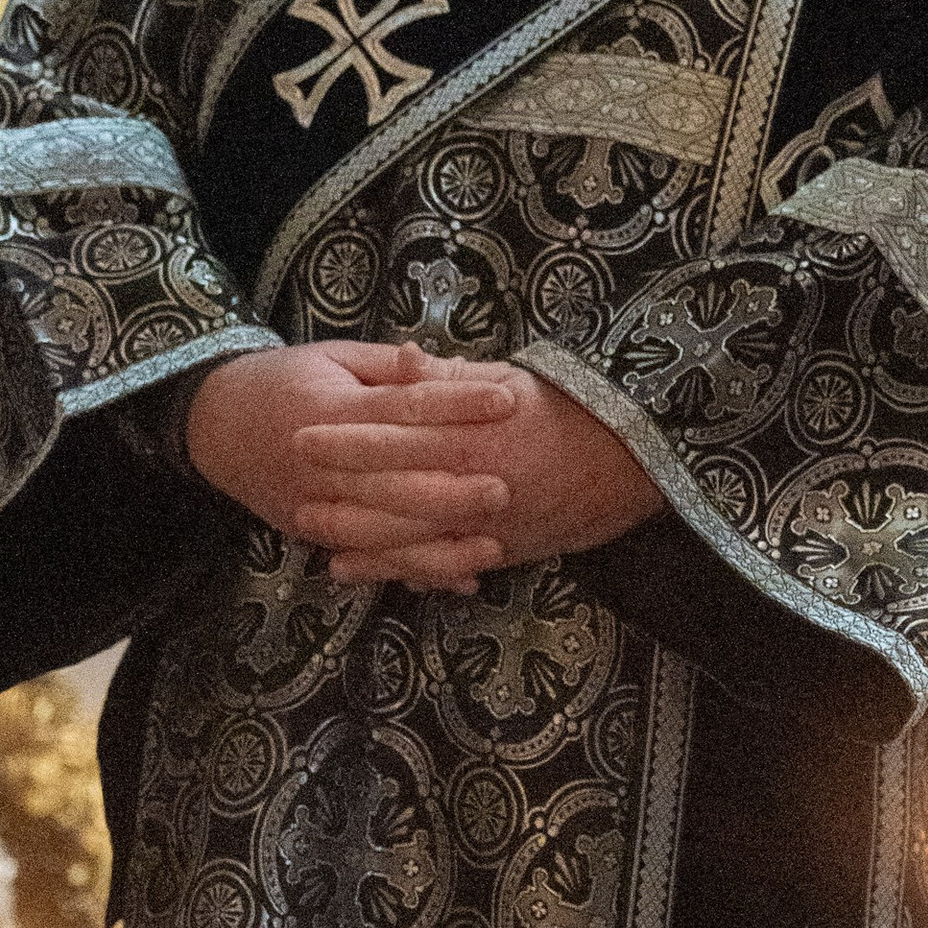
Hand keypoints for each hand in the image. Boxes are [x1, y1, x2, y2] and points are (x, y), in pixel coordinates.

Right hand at [186, 342, 520, 591]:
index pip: (403, 408)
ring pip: (384, 532)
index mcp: (330, 409)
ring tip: (493, 545)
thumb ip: (387, 368)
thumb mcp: (331, 358)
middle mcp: (320, 464)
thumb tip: (443, 362)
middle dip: (452, 489)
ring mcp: (314, 505)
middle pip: (394, 481)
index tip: (507, 401)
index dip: (456, 404)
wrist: (214, 425)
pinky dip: (415, 572)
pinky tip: (459, 579)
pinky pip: (371, 559)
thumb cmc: (283, 381)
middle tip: (506, 488)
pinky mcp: (314, 534)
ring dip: (439, 544)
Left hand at [295, 360, 660, 589]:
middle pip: (390, 489)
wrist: (637, 462)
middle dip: (337, 491)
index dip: (346, 437)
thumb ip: (453, 378)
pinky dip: (395, 569)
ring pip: (407, 536)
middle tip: (289, 488)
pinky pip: (438, 564)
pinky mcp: (500, 552)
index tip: (302, 433)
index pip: (395, 434)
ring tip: (311, 530)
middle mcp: (474, 482)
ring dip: (355, 536)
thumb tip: (407, 358)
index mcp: (474, 433)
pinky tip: (356, 569)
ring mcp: (487, 524)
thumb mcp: (513, 380)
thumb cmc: (574, 411)